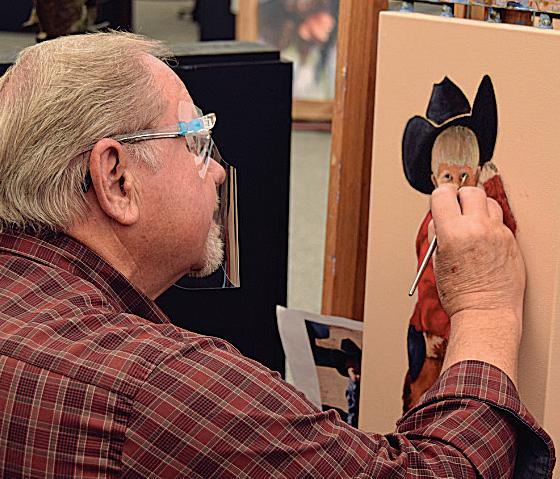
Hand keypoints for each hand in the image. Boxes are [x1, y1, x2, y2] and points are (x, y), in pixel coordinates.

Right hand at [431, 185, 524, 320]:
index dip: (440, 196)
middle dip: (461, 197)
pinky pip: (500, 222)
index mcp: (453, 233)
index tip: (440, 200)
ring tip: (472, 223)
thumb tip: (440, 218)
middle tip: (456, 208)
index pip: (444, 194)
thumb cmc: (460, 294)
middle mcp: (478, 228)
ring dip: (478, 208)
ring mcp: (498, 234)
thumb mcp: (437, 260)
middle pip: (470, 191)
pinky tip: (483, 240)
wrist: (486, 312)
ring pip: (489, 202)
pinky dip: (490, 225)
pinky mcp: (511, 241)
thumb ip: (438, 234)